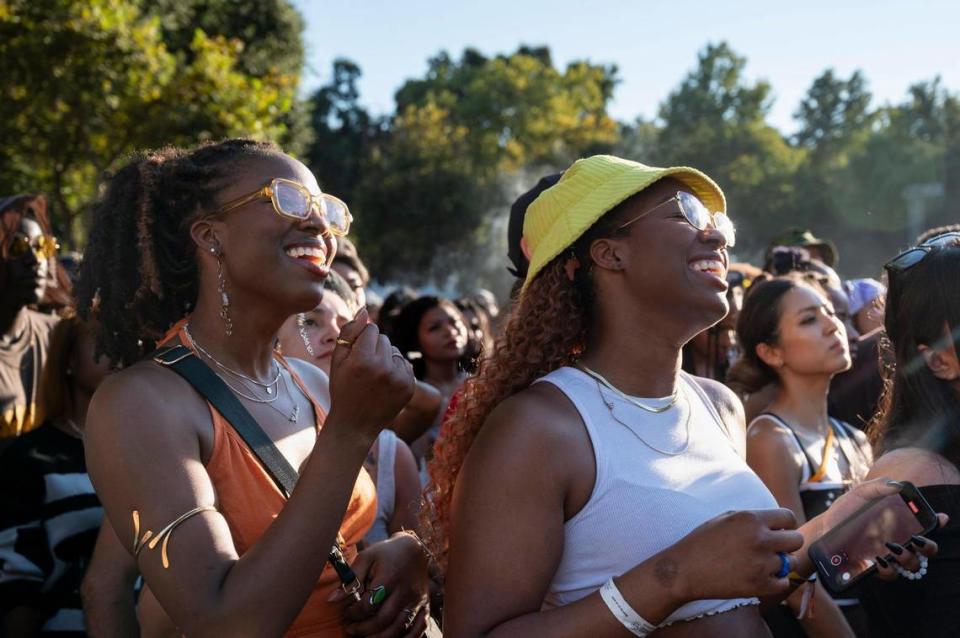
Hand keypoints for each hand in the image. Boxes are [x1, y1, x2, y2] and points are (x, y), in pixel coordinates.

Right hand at [328, 308, 415, 439]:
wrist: (355, 425)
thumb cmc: (342, 390)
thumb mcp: (337, 361)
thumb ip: (349, 332)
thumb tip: (364, 310)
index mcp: (362, 360)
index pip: (372, 329)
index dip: (362, 339)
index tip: (356, 354)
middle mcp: (383, 368)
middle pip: (384, 338)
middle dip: (374, 347)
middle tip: (364, 368)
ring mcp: (399, 378)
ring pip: (395, 350)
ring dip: (385, 358)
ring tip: (374, 376)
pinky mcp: (410, 386)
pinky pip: (405, 363)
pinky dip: (396, 369)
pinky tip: (385, 383)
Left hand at [331, 532, 430, 636]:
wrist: (414, 549)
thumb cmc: (386, 554)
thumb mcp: (366, 558)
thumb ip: (351, 579)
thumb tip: (332, 600)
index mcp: (389, 578)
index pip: (368, 605)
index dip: (353, 613)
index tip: (346, 613)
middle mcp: (405, 592)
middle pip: (383, 620)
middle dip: (363, 629)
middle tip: (351, 629)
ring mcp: (417, 601)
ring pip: (399, 629)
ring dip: (379, 637)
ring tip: (365, 636)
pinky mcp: (425, 606)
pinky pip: (418, 630)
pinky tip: (388, 637)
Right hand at [653, 508, 804, 602]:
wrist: (684, 570)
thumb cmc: (703, 542)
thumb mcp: (726, 518)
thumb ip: (754, 519)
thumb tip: (779, 524)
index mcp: (751, 519)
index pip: (789, 517)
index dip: (786, 525)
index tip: (780, 532)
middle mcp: (760, 539)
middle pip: (797, 540)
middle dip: (787, 544)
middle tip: (774, 549)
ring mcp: (761, 563)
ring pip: (792, 562)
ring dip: (782, 563)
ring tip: (763, 564)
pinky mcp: (760, 585)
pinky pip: (783, 582)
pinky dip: (775, 581)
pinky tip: (759, 576)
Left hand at [809, 478, 947, 579]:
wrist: (822, 528)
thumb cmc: (844, 510)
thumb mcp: (858, 494)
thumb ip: (877, 487)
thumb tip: (896, 485)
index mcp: (899, 523)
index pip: (927, 525)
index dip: (937, 523)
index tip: (939, 518)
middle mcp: (899, 541)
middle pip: (928, 550)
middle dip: (928, 547)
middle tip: (916, 540)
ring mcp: (889, 557)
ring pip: (913, 565)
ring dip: (909, 558)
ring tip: (893, 548)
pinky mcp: (876, 569)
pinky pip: (891, 575)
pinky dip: (889, 569)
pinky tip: (879, 559)